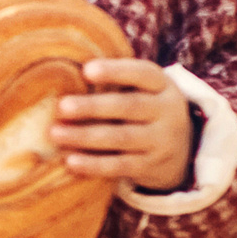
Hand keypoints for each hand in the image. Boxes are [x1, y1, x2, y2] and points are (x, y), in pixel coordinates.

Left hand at [54, 60, 190, 191]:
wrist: (181, 150)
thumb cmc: (142, 109)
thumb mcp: (141, 89)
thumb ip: (113, 80)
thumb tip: (61, 72)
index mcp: (162, 85)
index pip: (142, 73)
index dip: (115, 71)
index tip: (86, 70)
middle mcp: (167, 112)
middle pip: (129, 106)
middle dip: (93, 107)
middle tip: (61, 107)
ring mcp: (162, 141)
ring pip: (122, 138)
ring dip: (85, 136)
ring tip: (56, 133)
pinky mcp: (151, 167)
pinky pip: (121, 166)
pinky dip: (94, 164)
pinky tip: (70, 161)